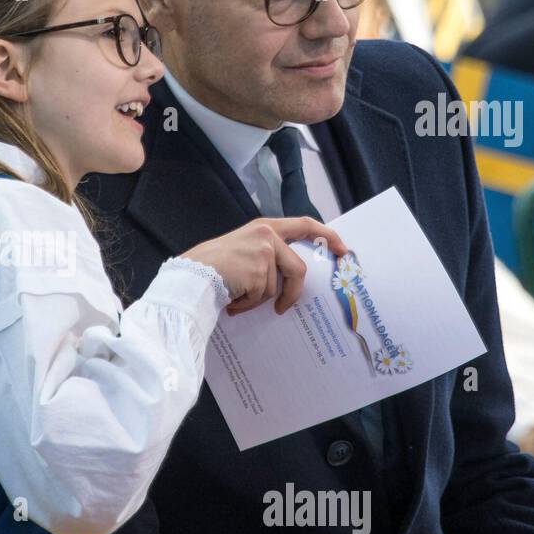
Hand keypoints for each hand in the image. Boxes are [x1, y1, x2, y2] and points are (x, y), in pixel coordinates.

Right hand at [182, 217, 348, 314]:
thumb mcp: (243, 248)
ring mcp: (264, 252)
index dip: (327, 236)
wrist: (191, 275)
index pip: (304, 224)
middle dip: (292, 293)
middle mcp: (267, 235)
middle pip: (298, 269)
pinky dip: (248, 304)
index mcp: (264, 226)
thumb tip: (288, 275)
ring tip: (236, 296)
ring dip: (258, 299)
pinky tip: (232, 299)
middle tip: (284, 308)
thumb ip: (266, 253)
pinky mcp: (259, 272)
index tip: (342, 249)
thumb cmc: (211, 265)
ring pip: (277, 287)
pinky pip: (262, 296)